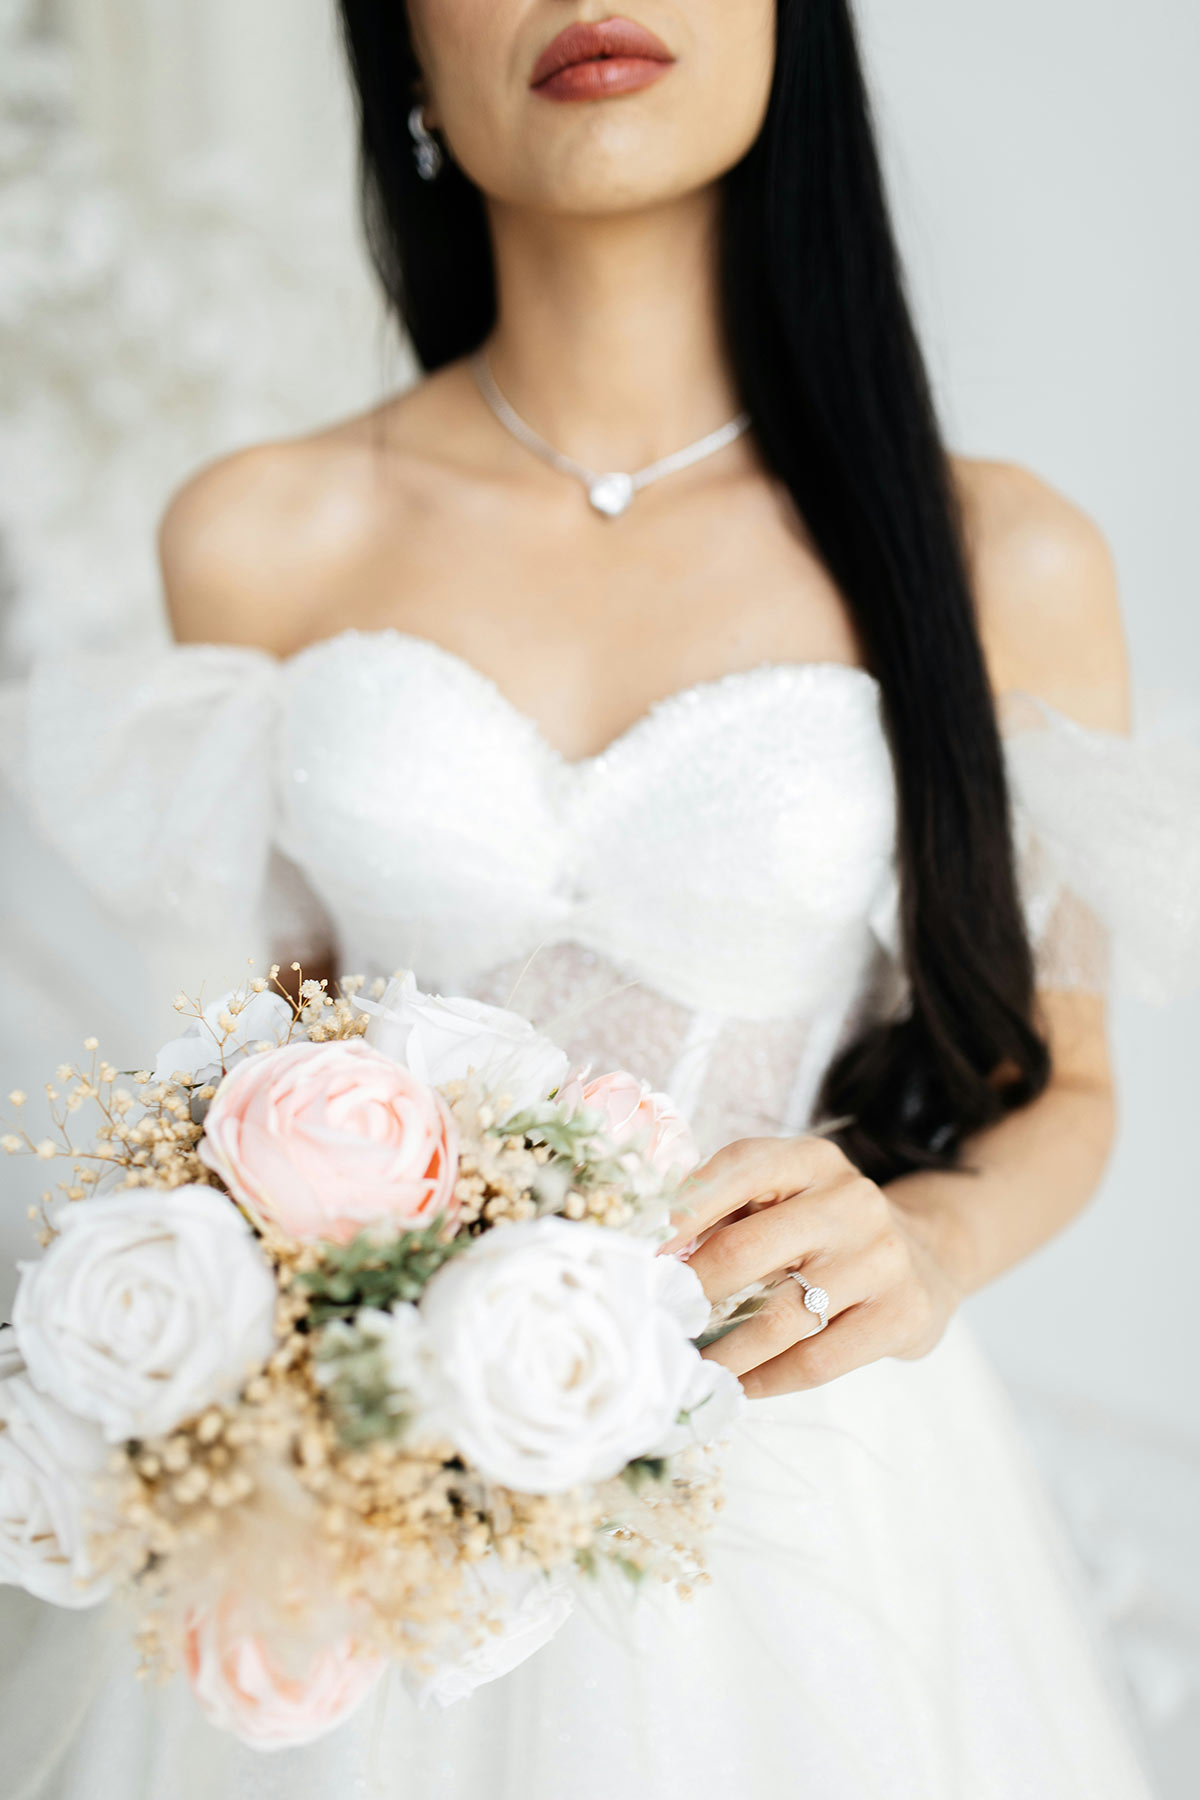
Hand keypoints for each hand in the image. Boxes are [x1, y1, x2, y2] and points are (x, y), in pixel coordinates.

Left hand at [663, 1137, 963, 1397]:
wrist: (929, 1256)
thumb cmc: (827, 1228)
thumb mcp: (788, 1194)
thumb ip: (728, 1209)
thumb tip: (655, 1250)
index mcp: (811, 1159)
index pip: (735, 1172)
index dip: (680, 1214)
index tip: (638, 1254)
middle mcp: (850, 1200)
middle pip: (746, 1249)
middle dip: (690, 1291)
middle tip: (654, 1321)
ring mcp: (881, 1258)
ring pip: (779, 1317)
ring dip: (722, 1352)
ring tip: (687, 1368)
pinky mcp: (901, 1313)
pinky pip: (817, 1360)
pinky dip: (768, 1380)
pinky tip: (740, 1387)